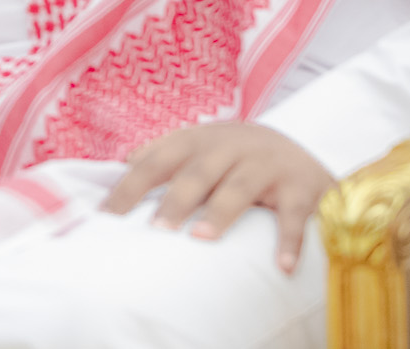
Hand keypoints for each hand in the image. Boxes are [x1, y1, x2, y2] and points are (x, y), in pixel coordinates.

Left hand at [101, 121, 334, 273]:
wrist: (301, 148)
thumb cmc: (234, 156)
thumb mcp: (199, 148)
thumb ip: (161, 156)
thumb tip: (117, 169)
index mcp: (198, 141)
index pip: (156, 161)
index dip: (131, 187)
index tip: (108, 216)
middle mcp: (230, 147)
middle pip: (197, 173)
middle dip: (176, 199)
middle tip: (156, 229)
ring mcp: (266, 165)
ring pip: (240, 186)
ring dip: (220, 212)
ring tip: (201, 238)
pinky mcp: (300, 187)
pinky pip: (294, 214)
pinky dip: (289, 240)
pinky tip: (282, 266)